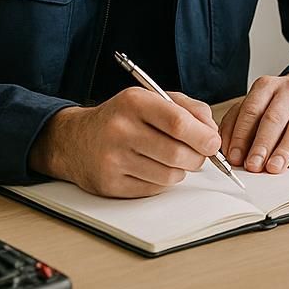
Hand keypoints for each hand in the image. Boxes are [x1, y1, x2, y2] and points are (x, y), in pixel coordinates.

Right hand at [28, 87, 221, 197]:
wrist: (75, 140)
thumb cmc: (122, 118)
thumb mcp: (153, 98)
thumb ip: (188, 108)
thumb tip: (212, 131)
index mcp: (134, 102)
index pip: (178, 122)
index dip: (203, 136)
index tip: (213, 142)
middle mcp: (120, 130)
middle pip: (177, 153)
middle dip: (198, 157)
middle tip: (200, 155)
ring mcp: (112, 159)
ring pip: (169, 175)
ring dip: (181, 170)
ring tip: (174, 159)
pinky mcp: (109, 184)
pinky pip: (153, 189)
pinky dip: (162, 181)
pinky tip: (154, 168)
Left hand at [217, 72, 288, 173]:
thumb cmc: (277, 104)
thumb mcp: (254, 106)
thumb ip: (237, 125)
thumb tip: (227, 151)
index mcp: (266, 86)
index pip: (251, 110)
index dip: (242, 135)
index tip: (235, 157)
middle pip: (274, 118)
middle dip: (262, 144)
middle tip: (254, 165)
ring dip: (285, 150)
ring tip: (274, 167)